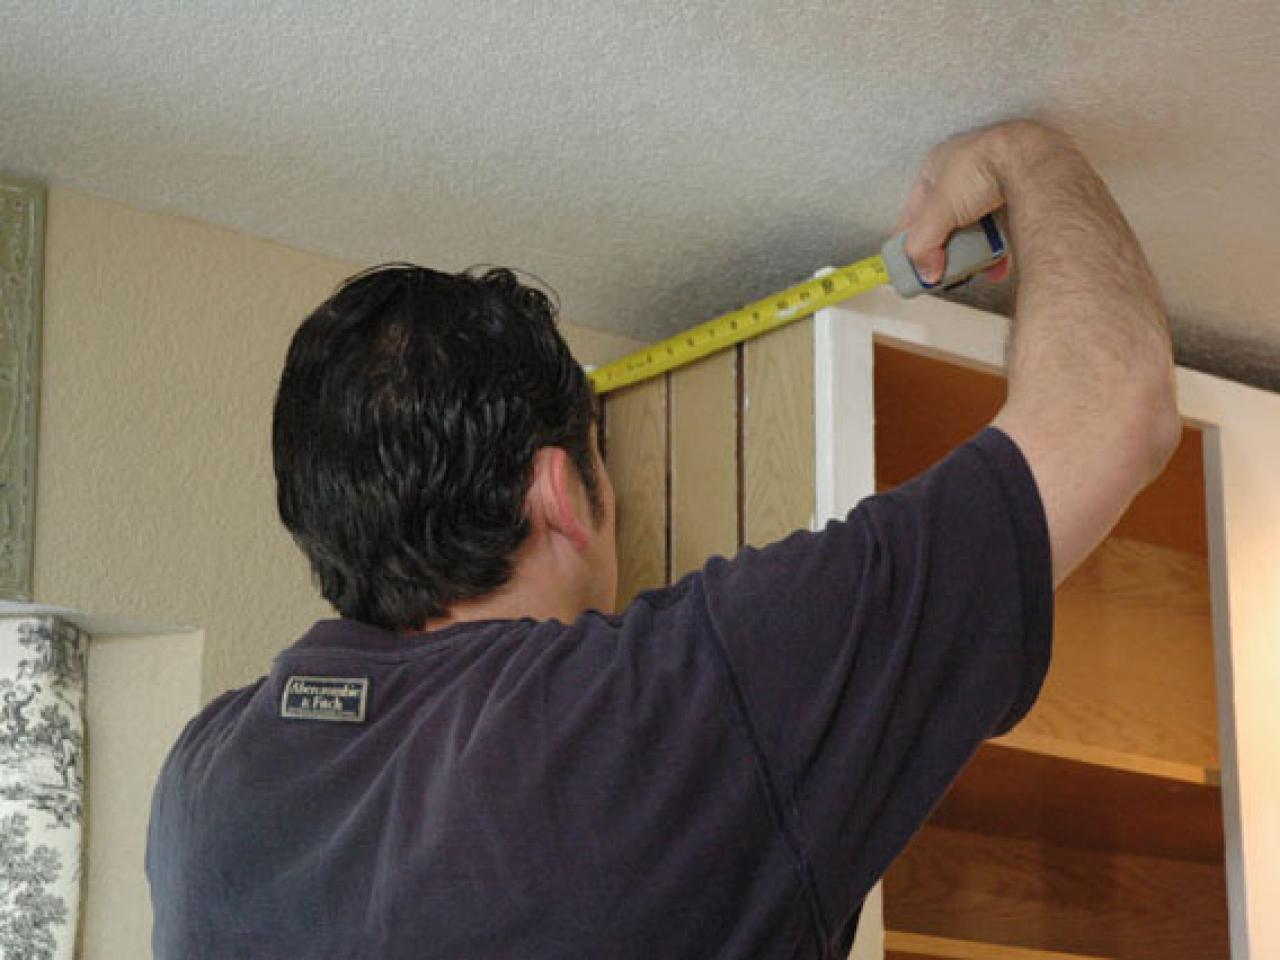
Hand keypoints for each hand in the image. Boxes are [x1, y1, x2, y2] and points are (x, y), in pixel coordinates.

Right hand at [895, 120, 1069, 284]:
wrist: (1036, 161)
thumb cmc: (984, 168)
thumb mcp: (938, 210)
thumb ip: (924, 244)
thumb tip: (925, 272)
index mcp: (938, 163)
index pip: (915, 208)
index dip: (911, 237)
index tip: (912, 261)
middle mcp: (966, 169)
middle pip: (947, 219)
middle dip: (945, 247)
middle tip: (943, 269)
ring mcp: (995, 181)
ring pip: (976, 224)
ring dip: (973, 249)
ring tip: (973, 268)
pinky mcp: (1020, 194)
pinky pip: (1003, 228)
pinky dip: (998, 247)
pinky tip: (997, 265)